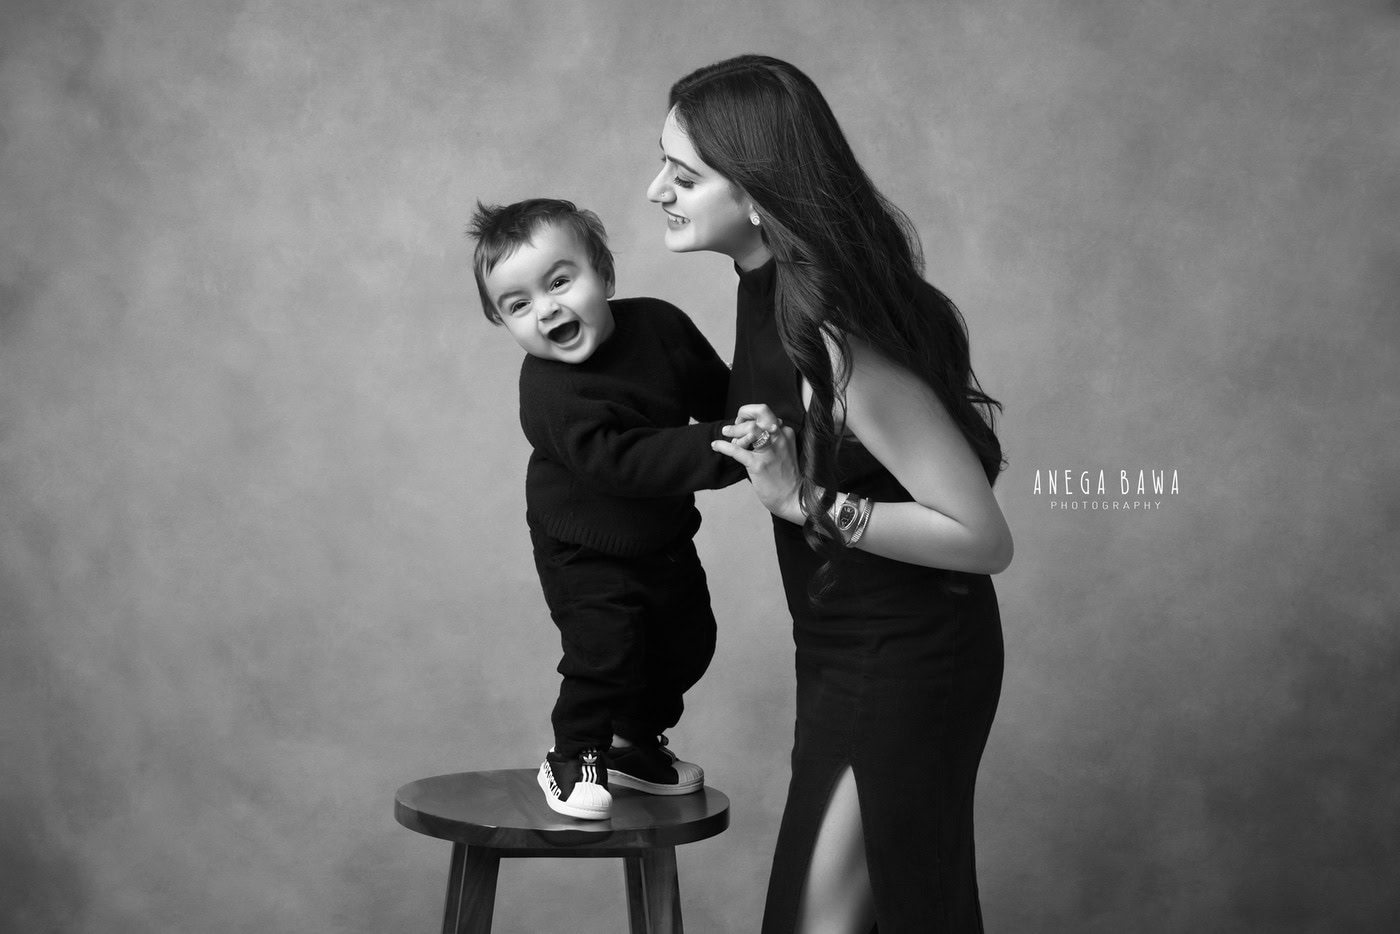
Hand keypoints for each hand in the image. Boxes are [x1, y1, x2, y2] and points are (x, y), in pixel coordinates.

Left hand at [712, 404, 803, 523]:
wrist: (793, 498)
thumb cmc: (786, 477)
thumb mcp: (784, 451)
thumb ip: (773, 438)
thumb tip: (753, 428)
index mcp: (785, 433)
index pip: (765, 412)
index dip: (749, 413)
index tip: (742, 422)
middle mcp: (780, 438)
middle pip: (760, 412)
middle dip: (742, 415)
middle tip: (733, 427)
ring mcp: (770, 451)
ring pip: (750, 428)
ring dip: (733, 430)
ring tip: (725, 434)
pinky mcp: (759, 465)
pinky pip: (737, 450)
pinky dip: (723, 446)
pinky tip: (716, 445)